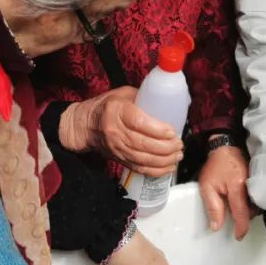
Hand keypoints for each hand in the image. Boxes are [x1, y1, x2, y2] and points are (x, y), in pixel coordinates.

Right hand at [59, 88, 182, 176]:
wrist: (85, 125)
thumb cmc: (107, 106)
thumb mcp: (124, 94)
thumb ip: (145, 97)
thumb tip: (169, 100)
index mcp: (117, 111)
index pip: (139, 122)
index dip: (157, 129)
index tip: (172, 131)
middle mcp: (116, 131)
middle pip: (143, 144)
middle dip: (166, 147)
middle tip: (179, 144)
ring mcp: (117, 148)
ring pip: (143, 159)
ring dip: (164, 160)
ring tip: (178, 155)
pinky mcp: (119, 159)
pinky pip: (139, 168)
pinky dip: (156, 170)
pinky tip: (168, 167)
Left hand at [198, 145, 251, 239]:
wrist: (226, 147)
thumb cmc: (216, 165)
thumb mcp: (207, 186)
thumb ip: (213, 207)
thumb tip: (216, 226)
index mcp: (237, 188)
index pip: (241, 214)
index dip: (241, 228)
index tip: (238, 236)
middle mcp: (250, 186)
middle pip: (251, 211)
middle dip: (244, 218)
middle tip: (234, 220)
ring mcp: (256, 182)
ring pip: (256, 205)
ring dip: (248, 210)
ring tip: (237, 208)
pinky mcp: (259, 179)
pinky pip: (258, 196)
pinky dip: (252, 202)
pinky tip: (243, 200)